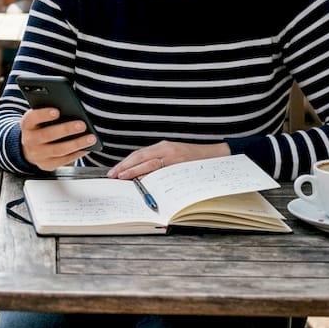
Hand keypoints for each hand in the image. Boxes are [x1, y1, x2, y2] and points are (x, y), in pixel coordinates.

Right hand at [20, 107, 96, 170]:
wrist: (31, 148)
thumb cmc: (41, 127)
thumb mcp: (40, 118)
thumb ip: (51, 112)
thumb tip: (71, 109)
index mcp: (27, 124)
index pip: (32, 118)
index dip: (43, 115)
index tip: (57, 111)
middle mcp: (29, 140)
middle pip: (48, 135)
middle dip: (66, 130)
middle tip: (82, 125)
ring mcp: (37, 154)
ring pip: (58, 150)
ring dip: (76, 144)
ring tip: (91, 138)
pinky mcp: (46, 165)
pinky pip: (63, 161)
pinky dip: (76, 154)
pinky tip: (86, 148)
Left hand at [106, 141, 229, 178]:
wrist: (215, 155)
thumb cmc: (193, 159)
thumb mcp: (174, 156)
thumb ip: (159, 162)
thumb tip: (140, 176)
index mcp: (163, 146)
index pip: (139, 154)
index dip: (125, 162)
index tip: (114, 171)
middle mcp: (166, 149)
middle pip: (140, 156)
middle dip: (125, 166)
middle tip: (113, 175)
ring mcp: (173, 156)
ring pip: (148, 163)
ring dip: (133, 171)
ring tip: (122, 177)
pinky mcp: (180, 163)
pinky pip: (162, 171)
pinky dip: (150, 176)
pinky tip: (142, 181)